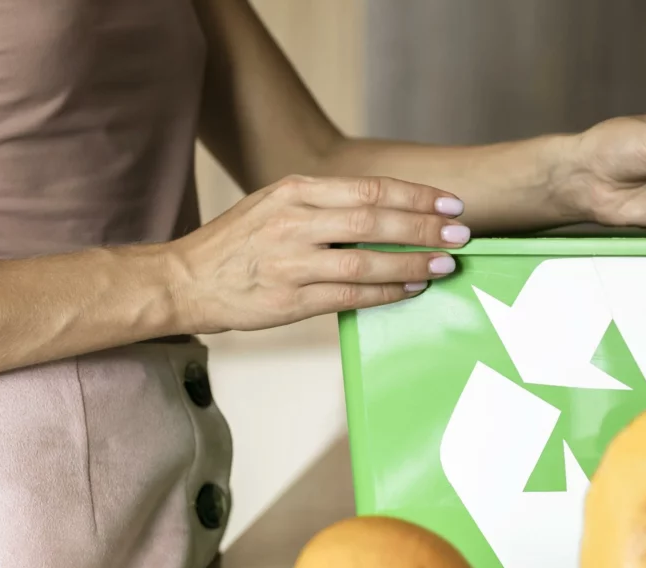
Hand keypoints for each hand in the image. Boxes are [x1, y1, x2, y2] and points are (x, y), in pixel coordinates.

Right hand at [170, 174, 469, 331]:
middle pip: (374, 221)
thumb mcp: (274, 205)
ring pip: (366, 261)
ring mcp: (292, 263)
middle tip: (460, 235)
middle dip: (423, 228)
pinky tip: (410, 289)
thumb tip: (385, 211)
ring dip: (412, 263)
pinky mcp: (291, 301)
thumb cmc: (236, 243)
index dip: (415, 197)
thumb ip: (323, 204)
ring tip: (444, 265)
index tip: (449, 204)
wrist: (185, 280)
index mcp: (293, 192)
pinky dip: (385, 292)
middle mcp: (294, 223)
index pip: (368, 188)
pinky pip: (350, 295)